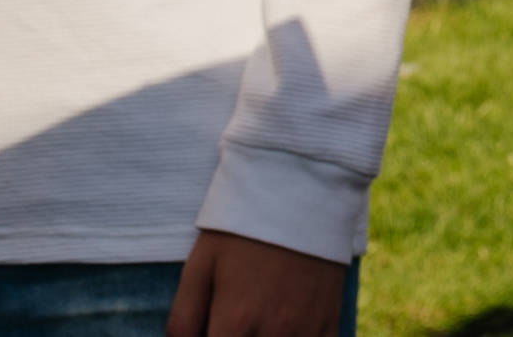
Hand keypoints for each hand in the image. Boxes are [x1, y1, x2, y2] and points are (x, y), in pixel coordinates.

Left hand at [168, 230, 345, 336]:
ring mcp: (306, 329)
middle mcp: (273, 332)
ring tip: (254, 328)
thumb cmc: (242, 228)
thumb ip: (182, 319)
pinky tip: (285, 331)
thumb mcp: (200, 266)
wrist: (302, 191)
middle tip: (234, 329)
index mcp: (235, 321)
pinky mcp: (331, 321)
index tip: (214, 335)